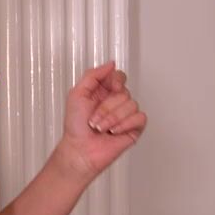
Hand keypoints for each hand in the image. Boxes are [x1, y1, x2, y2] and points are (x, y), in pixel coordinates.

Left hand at [56, 61, 145, 179]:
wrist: (80, 150)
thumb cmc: (75, 127)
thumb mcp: (77, 94)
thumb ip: (93, 75)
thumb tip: (110, 64)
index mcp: (103, 92)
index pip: (119, 76)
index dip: (116, 80)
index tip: (110, 88)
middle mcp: (115, 102)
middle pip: (124, 92)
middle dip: (107, 107)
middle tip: (95, 119)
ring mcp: (126, 115)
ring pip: (132, 104)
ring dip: (112, 118)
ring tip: (102, 128)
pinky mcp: (134, 128)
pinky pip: (140, 117)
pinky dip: (125, 124)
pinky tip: (114, 132)